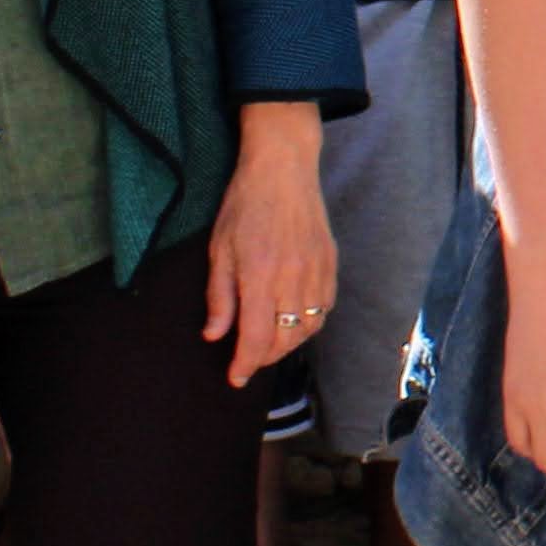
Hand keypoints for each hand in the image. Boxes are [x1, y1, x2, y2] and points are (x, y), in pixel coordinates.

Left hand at [205, 101, 335, 388]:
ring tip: (269, 342)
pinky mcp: (331, 264)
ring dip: (288, 344)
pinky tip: (294, 320)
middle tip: (247, 358)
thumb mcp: (219, 249)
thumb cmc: (244, 204)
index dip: (245, 364)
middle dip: (264, 357)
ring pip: (308, 329)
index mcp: (259, 276)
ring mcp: (316, 272)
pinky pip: (324, 309)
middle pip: (285, 340)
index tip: (235, 377)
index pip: (256, 338)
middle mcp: (292, 279)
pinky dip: (309, 323)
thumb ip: (219, 296)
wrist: (284, 168)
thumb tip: (215, 335)